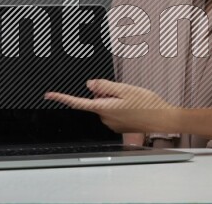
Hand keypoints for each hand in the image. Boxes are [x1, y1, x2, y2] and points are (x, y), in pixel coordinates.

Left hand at [44, 79, 177, 133]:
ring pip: (105, 105)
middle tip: (123, 91)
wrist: (163, 119)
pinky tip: (133, 105)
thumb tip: (89, 85)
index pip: (77, 102)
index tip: (48, 95)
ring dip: (114, 99)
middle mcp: (105, 118)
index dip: (61, 98)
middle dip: (105, 92)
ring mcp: (112, 124)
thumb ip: (104, 86)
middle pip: (96, 100)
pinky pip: (113, 112)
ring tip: (132, 99)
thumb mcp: (125, 89)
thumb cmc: (147, 104)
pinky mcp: (119, 126)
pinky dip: (119, 106)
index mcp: (104, 108)